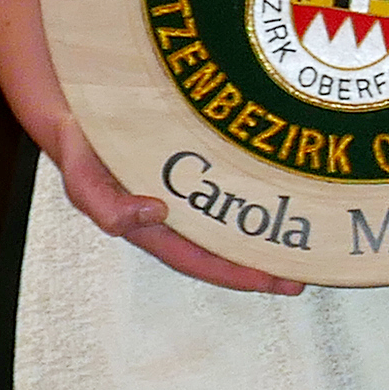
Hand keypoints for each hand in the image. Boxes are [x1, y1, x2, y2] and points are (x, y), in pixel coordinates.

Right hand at [48, 116, 302, 294]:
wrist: (82, 107)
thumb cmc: (83, 149)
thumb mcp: (83, 181)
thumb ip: (107, 206)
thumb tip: (155, 214)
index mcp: (153, 226)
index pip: (203, 258)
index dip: (239, 273)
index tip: (278, 282)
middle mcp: (176, 212)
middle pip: (225, 245)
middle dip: (262, 262)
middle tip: (305, 270)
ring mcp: (190, 188)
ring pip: (233, 217)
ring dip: (265, 230)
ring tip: (306, 238)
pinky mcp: (202, 159)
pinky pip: (234, 182)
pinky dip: (257, 192)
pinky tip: (286, 189)